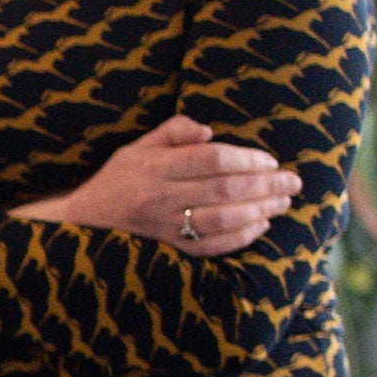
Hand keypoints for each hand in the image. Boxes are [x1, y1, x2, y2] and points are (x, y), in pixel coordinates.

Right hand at [11, 114, 297, 257]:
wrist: (82, 221)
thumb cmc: (116, 178)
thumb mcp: (136, 146)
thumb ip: (172, 131)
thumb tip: (209, 130)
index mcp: (153, 166)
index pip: (210, 159)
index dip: (246, 158)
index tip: (270, 159)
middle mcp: (159, 196)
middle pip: (224, 190)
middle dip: (265, 185)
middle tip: (294, 181)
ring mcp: (164, 225)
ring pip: (222, 219)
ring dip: (260, 210)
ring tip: (283, 201)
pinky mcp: (168, 247)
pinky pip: (211, 245)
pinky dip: (240, 236)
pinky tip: (260, 225)